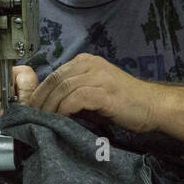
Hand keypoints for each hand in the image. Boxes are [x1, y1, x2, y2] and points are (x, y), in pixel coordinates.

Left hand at [24, 54, 161, 132]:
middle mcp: (91, 64)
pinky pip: (77, 97)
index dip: (39, 92)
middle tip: (31, 117)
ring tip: (42, 121)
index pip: (54, 74)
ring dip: (50, 106)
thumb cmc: (124, 102)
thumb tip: (50, 107)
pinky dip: (65, 109)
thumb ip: (75, 93)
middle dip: (40, 100)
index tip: (31, 109)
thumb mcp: (95, 92)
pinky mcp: (105, 92)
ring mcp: (99, 76)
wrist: (153, 106)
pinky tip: (60, 119)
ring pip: (63, 88)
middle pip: (55, 79)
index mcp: (86, 62)